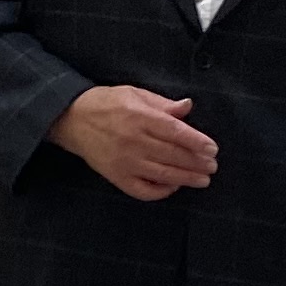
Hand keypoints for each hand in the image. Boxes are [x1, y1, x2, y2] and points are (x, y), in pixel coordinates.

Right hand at [49, 85, 217, 201]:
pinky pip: (143, 190)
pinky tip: (174, 186)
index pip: (175, 132)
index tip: (212, 149)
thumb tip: (188, 107)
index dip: (196, 141)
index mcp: (139, 116)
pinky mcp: (116, 177)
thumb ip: (162, 103)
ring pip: (162, 174)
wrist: (72, 120)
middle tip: (212, 166)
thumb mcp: (134, 94)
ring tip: (203, 180)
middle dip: (197, 162)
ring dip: (186, 178)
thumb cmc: (107, 103)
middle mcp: (133, 141)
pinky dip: (161, 191)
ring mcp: (124, 162)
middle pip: (173, 155)